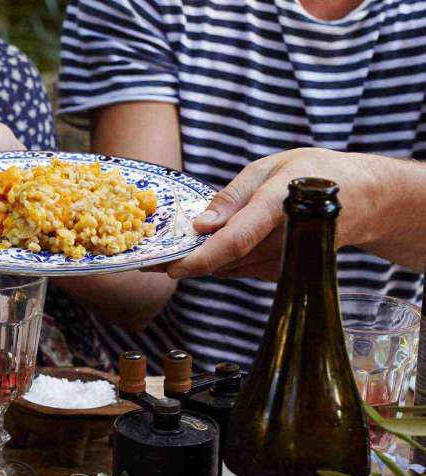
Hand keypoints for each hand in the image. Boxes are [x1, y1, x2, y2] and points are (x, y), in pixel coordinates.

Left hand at [164, 148, 384, 279]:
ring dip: (196, 263)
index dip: (201, 257)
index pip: (237, 240)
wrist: (363, 201)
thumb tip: (200, 225)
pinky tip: (202, 249)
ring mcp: (284, 261)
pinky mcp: (279, 272)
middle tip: (146, 260)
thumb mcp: (270, 167)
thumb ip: (232, 197)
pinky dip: (216, 262)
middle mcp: (282, 240)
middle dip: (183, 262)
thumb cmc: (313, 174)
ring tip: (164, 254)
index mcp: (278, 205)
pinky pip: (237, 269)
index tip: (172, 267)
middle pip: (223, 261)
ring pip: (226, 269)